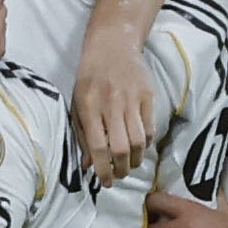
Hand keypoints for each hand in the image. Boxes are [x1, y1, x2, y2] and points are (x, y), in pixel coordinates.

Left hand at [74, 31, 156, 183]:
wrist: (112, 45)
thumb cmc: (90, 78)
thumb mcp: (77, 103)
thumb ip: (82, 134)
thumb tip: (88, 165)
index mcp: (89, 106)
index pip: (98, 146)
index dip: (103, 168)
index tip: (105, 181)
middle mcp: (111, 104)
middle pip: (122, 147)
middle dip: (121, 169)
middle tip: (119, 176)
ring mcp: (132, 99)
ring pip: (139, 141)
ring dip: (135, 160)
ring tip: (130, 165)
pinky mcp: (148, 95)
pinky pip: (150, 127)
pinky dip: (146, 143)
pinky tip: (139, 147)